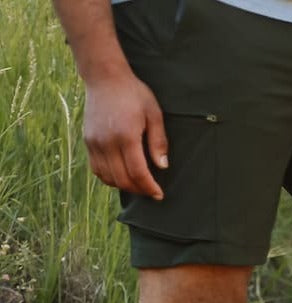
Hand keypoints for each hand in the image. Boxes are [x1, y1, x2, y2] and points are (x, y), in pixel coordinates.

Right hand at [83, 70, 167, 197]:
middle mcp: (107, 141)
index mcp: (126, 135)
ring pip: (108, 178)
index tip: (159, 194)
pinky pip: (96, 169)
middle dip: (139, 190)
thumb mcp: (154, 113)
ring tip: (138, 184)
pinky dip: (109, 178)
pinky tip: (122, 176)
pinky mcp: (87, 141)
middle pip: (122, 180)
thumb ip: (158, 141)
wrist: (104, 78)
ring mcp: (94, 142)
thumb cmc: (133, 94)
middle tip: (151, 191)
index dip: (149, 187)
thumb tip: (162, 166)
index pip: (137, 173)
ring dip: (124, 186)